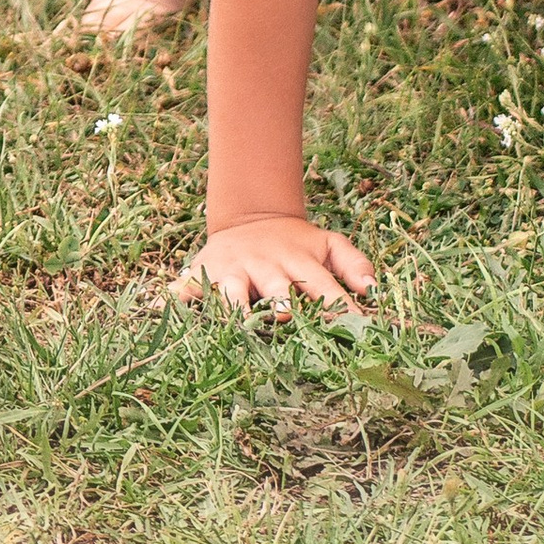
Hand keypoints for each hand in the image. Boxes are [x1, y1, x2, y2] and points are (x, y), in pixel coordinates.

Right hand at [179, 214, 373, 311]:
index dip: (337, 306)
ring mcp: (233, 270)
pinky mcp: (204, 273)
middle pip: (276, 287)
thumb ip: (353, 263)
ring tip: (236, 319)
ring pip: (233, 290)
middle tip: (287, 316)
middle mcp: (266, 266)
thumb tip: (374, 290)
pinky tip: (168, 307)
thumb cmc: (295, 243)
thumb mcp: (328, 244)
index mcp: (299, 261)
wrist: (250, 216)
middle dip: (282, 301)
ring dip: (236, 304)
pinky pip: (188, 288)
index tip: (353, 327)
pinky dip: (177, 297)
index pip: (323, 287)